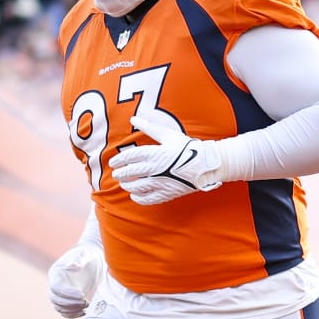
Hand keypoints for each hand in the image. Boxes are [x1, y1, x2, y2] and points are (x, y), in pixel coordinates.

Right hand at [46, 243, 102, 318]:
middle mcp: (56, 283)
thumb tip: (74, 266)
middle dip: (69, 303)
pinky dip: (72, 314)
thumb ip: (79, 259)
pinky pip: (65, 311)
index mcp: (56, 272)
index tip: (82, 295)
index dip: (67, 293)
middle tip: (85, 301)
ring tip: (86, 305)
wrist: (92, 260)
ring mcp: (61, 292)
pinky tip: (84, 312)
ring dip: (71, 309)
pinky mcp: (68, 299)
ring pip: (59, 306)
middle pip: (55, 299)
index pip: (56, 287)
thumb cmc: (88, 254)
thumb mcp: (85, 254)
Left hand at [109, 113, 223, 205]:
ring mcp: (160, 182)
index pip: (130, 156)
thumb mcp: (168, 134)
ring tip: (124, 184)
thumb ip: (149, 127)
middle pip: (131, 172)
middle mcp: (155, 168)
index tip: (113, 162)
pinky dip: (138, 198)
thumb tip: (133, 119)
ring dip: (127, 185)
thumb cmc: (187, 147)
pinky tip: (134, 196)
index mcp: (154, 152)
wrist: (206, 164)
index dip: (119, 160)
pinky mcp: (166, 193)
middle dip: (121, 174)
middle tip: (116, 174)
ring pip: (137, 187)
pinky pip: (148, 199)